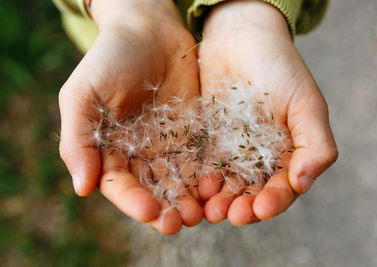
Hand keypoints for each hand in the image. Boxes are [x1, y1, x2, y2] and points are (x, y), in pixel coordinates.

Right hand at [58, 0, 201, 233]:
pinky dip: (210, 176)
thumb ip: (78, 139)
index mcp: (110, 150)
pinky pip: (203, 159)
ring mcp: (170, 145)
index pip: (120, 185)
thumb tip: (82, 188)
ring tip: (203, 213)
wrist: (149, 30)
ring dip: (191, 200)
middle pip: (153, 191)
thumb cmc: (109, 58)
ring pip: (180, 181)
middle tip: (181, 222)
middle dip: (166, 209)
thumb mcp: (83, 94)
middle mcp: (140, 154)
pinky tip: (220, 187)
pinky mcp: (195, 134)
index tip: (150, 212)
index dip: (133, 202)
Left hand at [197, 0, 337, 224]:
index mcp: (288, 154)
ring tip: (210, 210)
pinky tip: (197, 188)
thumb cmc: (280, 68)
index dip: (274, 201)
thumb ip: (316, 144)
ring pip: (226, 185)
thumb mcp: (306, 103)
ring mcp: (231, 151)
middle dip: (243, 207)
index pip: (283, 188)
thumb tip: (304, 183)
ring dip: (219, 201)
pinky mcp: (206, 141)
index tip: (261, 208)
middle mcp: (259, 158)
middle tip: (231, 215)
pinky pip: (203, 166)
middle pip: (252, 192)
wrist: (240, 38)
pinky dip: (200, 180)